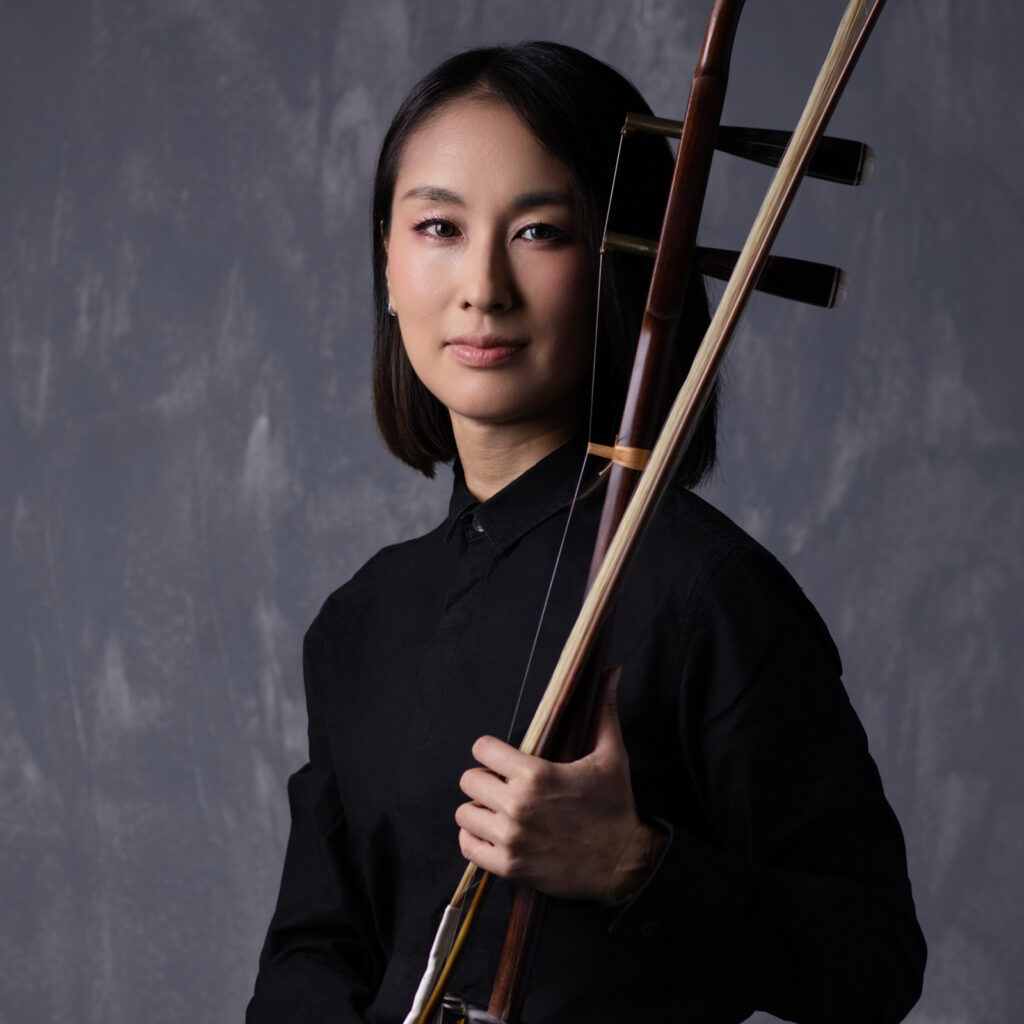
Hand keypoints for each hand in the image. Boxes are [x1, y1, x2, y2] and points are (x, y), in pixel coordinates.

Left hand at [455, 672, 665, 902]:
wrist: (623, 863)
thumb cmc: (615, 806)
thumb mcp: (611, 755)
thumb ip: (604, 710)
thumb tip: (612, 670)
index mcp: (536, 774)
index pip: (482, 749)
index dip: (491, 750)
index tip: (502, 758)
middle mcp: (517, 805)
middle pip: (469, 780)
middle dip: (485, 779)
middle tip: (503, 785)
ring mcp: (510, 839)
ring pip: (464, 813)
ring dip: (479, 810)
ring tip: (498, 810)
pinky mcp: (509, 867)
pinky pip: (468, 847)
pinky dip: (475, 839)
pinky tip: (493, 833)